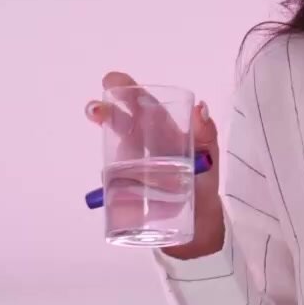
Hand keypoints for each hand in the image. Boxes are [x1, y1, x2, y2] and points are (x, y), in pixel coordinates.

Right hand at [86, 71, 223, 256]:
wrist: (199, 224)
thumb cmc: (203, 184)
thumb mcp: (208, 159)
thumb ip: (205, 136)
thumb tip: (201, 108)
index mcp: (163, 132)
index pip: (143, 106)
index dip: (128, 91)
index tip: (113, 80)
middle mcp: (143, 144)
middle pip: (121, 121)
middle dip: (106, 109)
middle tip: (96, 108)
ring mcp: (131, 166)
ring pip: (111, 145)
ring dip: (102, 133)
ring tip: (95, 121)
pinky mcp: (124, 191)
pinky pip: (110, 180)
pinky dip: (105, 178)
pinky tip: (104, 175)